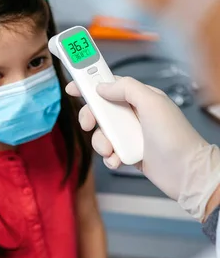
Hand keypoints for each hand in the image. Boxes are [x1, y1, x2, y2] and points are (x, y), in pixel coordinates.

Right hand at [67, 76, 219, 220]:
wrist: (185, 173)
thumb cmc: (175, 138)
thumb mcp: (152, 103)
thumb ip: (127, 88)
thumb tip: (103, 86)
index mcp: (140, 98)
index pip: (110, 85)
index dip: (90, 84)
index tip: (73, 86)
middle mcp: (134, 115)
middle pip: (100, 110)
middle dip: (91, 118)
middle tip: (88, 124)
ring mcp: (131, 135)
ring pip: (102, 134)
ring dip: (101, 143)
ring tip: (111, 150)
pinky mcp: (129, 153)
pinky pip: (109, 152)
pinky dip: (110, 157)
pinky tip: (118, 161)